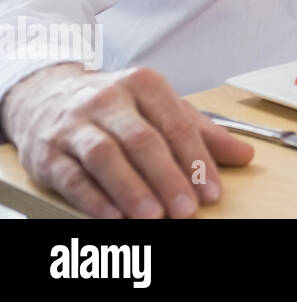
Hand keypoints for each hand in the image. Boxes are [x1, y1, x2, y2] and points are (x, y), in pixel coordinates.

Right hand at [1, 63, 253, 217]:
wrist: (45, 96)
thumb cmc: (116, 107)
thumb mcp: (160, 109)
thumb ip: (202, 134)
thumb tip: (246, 155)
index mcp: (143, 84)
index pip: (176, 124)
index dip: (196, 160)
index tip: (211, 192)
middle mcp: (108, 99)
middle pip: (142, 140)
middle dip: (166, 177)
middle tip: (186, 210)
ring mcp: (74, 124)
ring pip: (105, 156)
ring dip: (131, 189)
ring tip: (153, 216)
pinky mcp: (48, 151)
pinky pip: (72, 176)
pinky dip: (93, 199)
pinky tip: (113, 217)